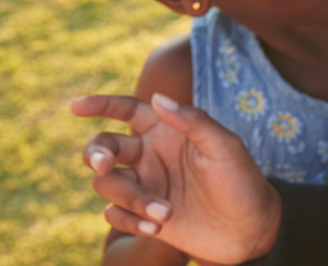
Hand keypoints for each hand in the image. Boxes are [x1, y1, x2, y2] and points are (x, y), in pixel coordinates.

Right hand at [72, 93, 281, 263]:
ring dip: (131, 198)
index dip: (100, 104)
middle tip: (106, 166)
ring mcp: (145, 185)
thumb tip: (158, 98)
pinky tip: (157, 228)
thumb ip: (193, 121)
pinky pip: (114, 214)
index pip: (127, 110)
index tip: (76, 106)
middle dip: (97, 154)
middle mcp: (150, 154)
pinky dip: (129, 220)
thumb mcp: (225, 146)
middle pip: (103, 147)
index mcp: (167, 130)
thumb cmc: (242, 181)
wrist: (250, 229)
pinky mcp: (142, 215)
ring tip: (167, 212)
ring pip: (107, 185)